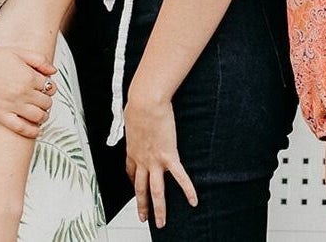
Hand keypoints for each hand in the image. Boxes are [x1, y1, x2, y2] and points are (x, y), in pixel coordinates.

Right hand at [0, 46, 56, 137]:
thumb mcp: (18, 52)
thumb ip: (39, 60)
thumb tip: (53, 71)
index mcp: (29, 77)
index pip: (49, 87)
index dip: (50, 87)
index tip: (46, 87)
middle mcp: (23, 93)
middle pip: (46, 102)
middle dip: (47, 101)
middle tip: (42, 99)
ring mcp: (11, 106)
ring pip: (37, 116)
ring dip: (43, 116)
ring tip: (42, 114)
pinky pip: (20, 128)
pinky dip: (32, 131)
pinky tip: (37, 131)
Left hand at [124, 83, 196, 228]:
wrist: (146, 103)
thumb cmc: (139, 104)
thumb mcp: (131, 116)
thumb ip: (134, 121)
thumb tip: (134, 114)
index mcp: (132, 150)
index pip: (131, 172)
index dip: (134, 182)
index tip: (136, 188)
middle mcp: (142, 160)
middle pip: (140, 189)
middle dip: (142, 205)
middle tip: (143, 218)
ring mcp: (154, 160)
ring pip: (156, 191)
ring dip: (158, 209)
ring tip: (161, 222)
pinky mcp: (168, 156)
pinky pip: (179, 177)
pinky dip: (187, 190)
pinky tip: (193, 200)